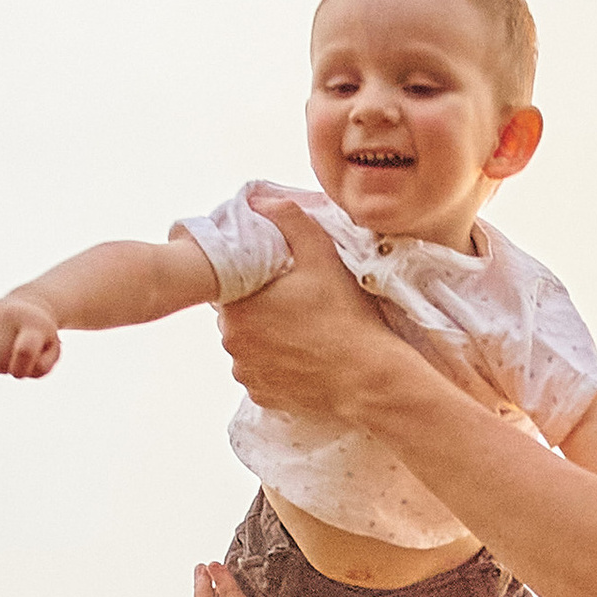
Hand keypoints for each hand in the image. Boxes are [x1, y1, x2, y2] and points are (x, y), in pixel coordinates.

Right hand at [0, 295, 61, 378]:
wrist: (29, 306)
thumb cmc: (40, 337)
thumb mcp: (51, 352)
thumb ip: (41, 368)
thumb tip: (16, 371)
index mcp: (33, 324)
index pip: (25, 352)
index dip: (20, 370)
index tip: (21, 372)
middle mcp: (9, 315)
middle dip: (4, 370)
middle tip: (11, 363)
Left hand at [219, 190, 420, 423]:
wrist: (366, 378)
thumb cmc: (344, 317)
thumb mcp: (320, 256)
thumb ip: (289, 221)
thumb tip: (259, 201)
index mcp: (236, 306)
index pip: (230, 283)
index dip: (254, 279)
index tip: (279, 280)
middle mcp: (231, 341)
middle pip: (237, 314)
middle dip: (259, 307)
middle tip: (295, 303)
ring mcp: (245, 371)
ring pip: (248, 344)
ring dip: (265, 336)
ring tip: (302, 332)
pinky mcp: (261, 394)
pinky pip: (260, 372)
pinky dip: (275, 364)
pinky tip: (302, 356)